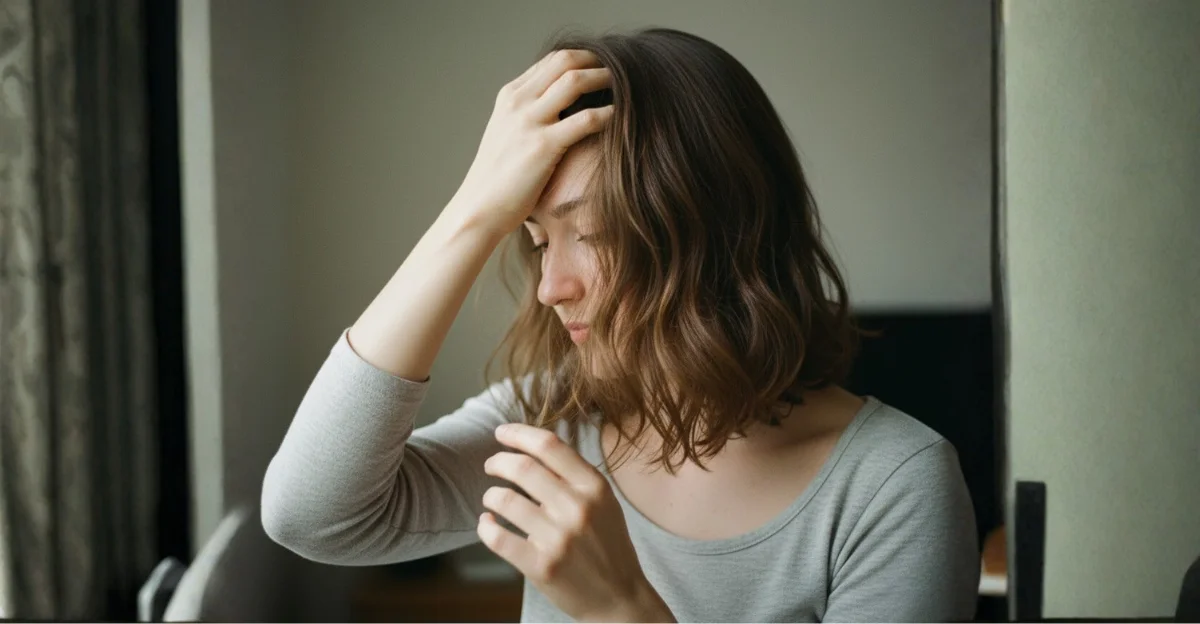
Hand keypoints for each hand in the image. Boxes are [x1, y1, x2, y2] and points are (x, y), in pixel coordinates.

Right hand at [449, 49, 614, 237]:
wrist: (479, 208)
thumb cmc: (498, 179)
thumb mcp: (507, 134)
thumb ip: (528, 116)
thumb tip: (559, 111)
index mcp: (510, 96)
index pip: (551, 61)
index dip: (582, 58)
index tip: (603, 66)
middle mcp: (518, 102)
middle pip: (564, 60)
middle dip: (597, 60)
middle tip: (622, 67)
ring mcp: (529, 121)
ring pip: (575, 81)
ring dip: (605, 78)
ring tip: (627, 85)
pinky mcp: (543, 146)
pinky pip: (586, 119)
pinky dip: (609, 113)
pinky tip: (622, 116)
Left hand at [479, 423, 674, 622]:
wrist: (620, 598)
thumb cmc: (607, 545)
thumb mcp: (603, 502)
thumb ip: (574, 475)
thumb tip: (531, 447)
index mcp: (594, 487)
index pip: (549, 445)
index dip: (518, 434)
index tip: (500, 432)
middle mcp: (577, 508)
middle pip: (522, 468)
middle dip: (498, 461)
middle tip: (490, 465)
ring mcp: (558, 538)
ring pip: (504, 500)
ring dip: (490, 496)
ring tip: (492, 500)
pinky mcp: (541, 565)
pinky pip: (498, 537)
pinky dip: (485, 527)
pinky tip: (487, 524)